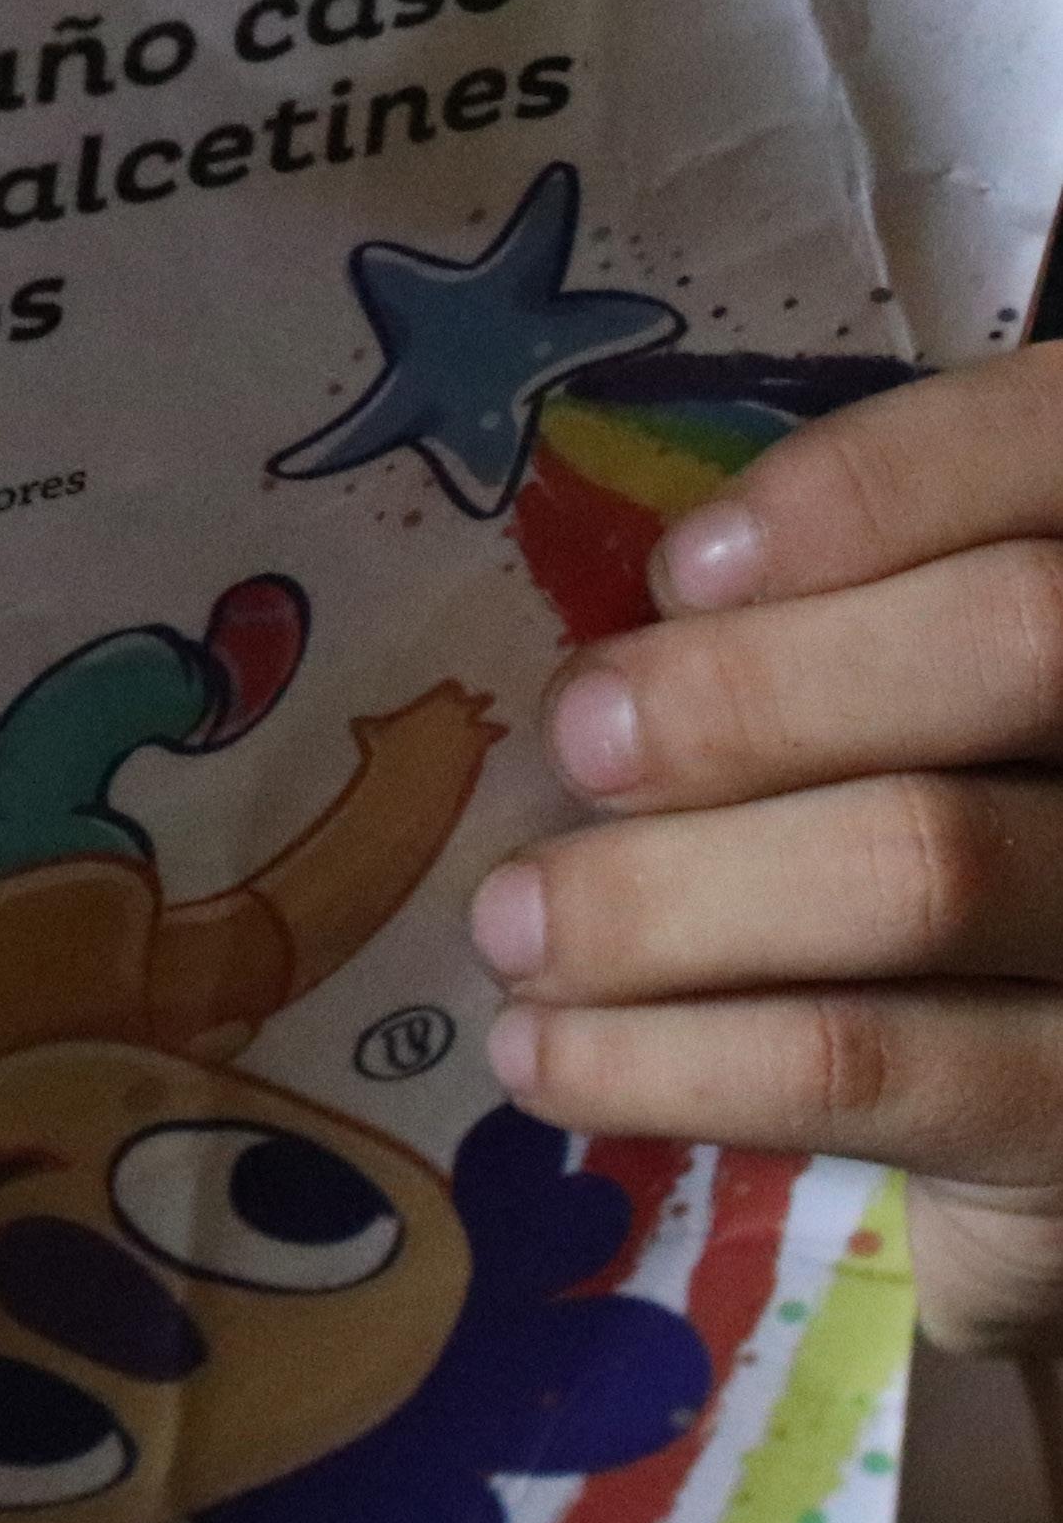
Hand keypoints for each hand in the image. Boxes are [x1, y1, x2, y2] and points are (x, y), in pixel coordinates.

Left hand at [469, 343, 1062, 1354]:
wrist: (1010, 1071)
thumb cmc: (916, 816)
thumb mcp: (897, 682)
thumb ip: (835, 615)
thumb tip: (642, 618)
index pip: (1041, 449)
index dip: (875, 485)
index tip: (685, 565)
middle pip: (1014, 643)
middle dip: (755, 688)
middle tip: (574, 737)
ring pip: (930, 865)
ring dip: (670, 891)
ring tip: (512, 921)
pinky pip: (884, 1073)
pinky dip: (682, 1060)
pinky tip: (548, 1054)